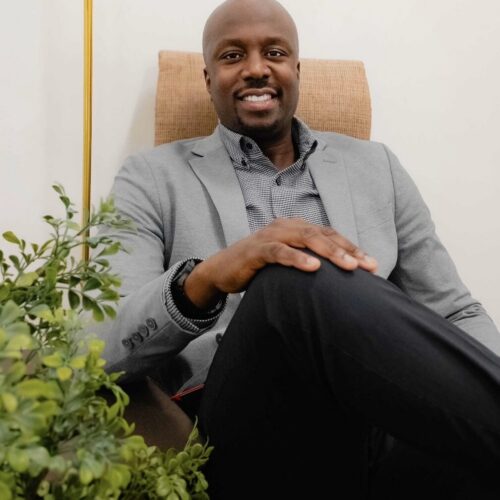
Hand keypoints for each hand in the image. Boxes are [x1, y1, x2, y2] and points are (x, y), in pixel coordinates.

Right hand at [184, 218, 377, 308]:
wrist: (221, 270)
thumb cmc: (258, 268)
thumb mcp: (287, 262)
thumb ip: (307, 262)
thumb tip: (337, 278)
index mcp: (295, 228)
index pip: (328, 234)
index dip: (351, 247)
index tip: (371, 264)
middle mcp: (285, 227)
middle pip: (321, 234)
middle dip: (346, 250)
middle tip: (367, 266)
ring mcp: (270, 236)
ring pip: (304, 239)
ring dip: (329, 252)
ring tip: (349, 266)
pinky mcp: (256, 250)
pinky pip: (279, 252)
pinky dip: (296, 258)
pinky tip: (313, 267)